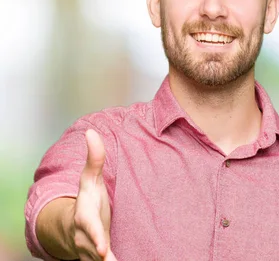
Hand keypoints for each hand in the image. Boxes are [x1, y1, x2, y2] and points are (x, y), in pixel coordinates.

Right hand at [69, 129, 116, 260]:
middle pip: (93, 253)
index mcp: (84, 218)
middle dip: (103, 259)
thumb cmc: (86, 200)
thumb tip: (91, 132)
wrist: (73, 226)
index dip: (95, 237)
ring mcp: (90, 253)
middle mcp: (85, 239)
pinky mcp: (98, 259)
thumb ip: (94, 158)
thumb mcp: (89, 180)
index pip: (89, 228)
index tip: (103, 248)